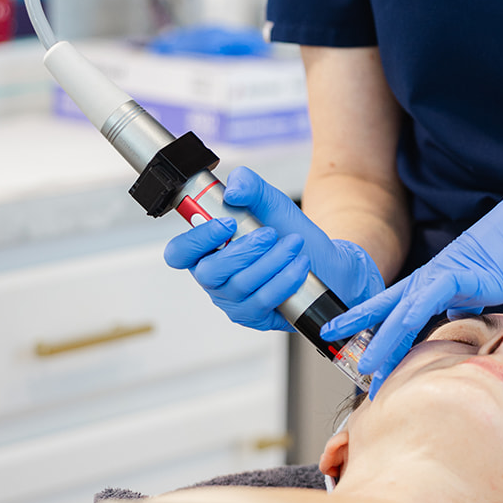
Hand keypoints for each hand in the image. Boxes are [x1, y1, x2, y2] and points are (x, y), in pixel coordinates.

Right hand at [163, 166, 383, 332]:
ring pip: (241, 285)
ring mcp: (233, 301)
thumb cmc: (287, 231)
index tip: (227, 223)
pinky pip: (264, 302)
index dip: (197, 240)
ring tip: (294, 245)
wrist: (323, 259)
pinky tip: (300, 264)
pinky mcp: (256, 317)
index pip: (179, 253)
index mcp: (206, 250)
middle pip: (209, 273)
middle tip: (271, 234)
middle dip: (244, 250)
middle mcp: (214, 279)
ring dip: (273, 261)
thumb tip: (232, 191)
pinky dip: (285, 279)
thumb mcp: (269, 201)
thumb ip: (248, 185)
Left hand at [321, 165, 502, 391]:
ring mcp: (451, 270)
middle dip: (359, 327)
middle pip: (390, 304)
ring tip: (367, 365)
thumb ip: (466, 301)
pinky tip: (405, 328)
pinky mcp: (469, 269)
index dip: (372, 323)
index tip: (352, 345)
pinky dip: (418, 312)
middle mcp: (438, 274)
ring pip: (406, 305)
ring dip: (384, 336)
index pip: (398, 304)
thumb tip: (456, 318)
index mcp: (440, 279)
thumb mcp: (487, 283)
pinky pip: (436, 293)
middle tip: (329, 346)